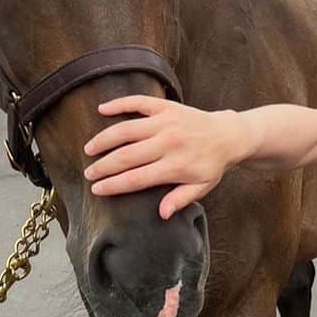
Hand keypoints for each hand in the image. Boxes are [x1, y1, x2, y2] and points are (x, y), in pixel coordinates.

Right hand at [83, 95, 238, 218]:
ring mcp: (166, 122)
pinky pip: (138, 102)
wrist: (228, 135)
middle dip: (103, 166)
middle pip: (126, 156)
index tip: (96, 189)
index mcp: (176, 166)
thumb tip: (162, 214)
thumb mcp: (201, 187)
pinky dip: (119, 104)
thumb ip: (181, 200)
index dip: (113, 185)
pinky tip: (102, 109)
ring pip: (126, 130)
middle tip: (89, 173)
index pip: (136, 178)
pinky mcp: (166, 106)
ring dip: (104, 139)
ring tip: (89, 149)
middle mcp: (169, 143)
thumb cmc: (211, 165)